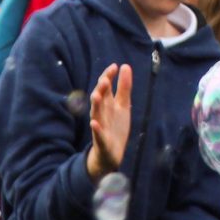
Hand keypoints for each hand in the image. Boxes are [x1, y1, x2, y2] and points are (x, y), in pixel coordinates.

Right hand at [85, 65, 132, 181]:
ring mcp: (100, 127)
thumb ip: (124, 87)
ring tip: (97, 96)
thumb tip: (125, 66)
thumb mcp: (123, 105)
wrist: (112, 154)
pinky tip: (94, 124)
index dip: (108, 77)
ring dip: (96, 105)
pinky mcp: (102, 141)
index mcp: (107, 104)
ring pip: (96, 114)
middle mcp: (101, 113)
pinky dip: (96, 129)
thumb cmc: (116, 127)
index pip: (105, 87)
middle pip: (99, 99)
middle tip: (105, 79)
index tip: (114, 66)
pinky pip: (98, 135)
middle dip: (101, 89)